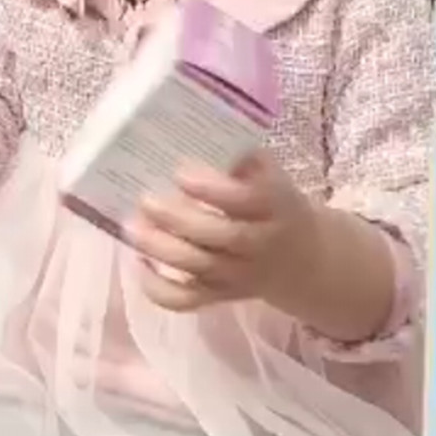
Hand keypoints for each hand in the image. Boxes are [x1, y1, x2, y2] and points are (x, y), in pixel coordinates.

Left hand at [124, 150, 322, 312]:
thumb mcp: (270, 175)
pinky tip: (139, 262)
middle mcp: (259, 244)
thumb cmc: (275, 204)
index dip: (211, 188)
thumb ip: (241, 157)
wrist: (304, 260)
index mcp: (274, 206)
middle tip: (145, 199)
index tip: (179, 172)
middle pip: (220, 238)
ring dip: (161, 249)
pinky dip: (158, 289)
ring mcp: (239, 275)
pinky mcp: (220, 297)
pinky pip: (187, 301)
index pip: (245, 199)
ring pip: (199, 270)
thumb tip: (197, 134)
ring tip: (132, 226)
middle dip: (178, 220)